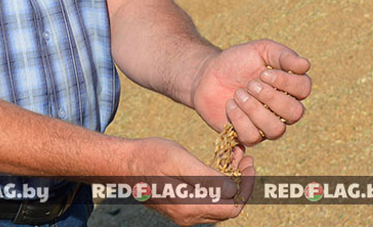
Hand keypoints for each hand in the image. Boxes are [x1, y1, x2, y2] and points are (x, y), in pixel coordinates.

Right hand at [127, 137, 254, 225]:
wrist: (122, 163)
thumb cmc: (149, 156)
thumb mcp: (179, 160)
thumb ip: (207, 178)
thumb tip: (234, 191)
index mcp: (190, 207)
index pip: (232, 207)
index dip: (246, 187)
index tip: (249, 163)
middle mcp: (189, 216)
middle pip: (227, 207)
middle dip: (241, 182)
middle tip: (244, 156)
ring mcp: (184, 213)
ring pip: (218, 203)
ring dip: (230, 181)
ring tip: (234, 156)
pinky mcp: (180, 206)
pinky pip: (206, 199)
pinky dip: (217, 183)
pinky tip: (218, 164)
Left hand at [191, 40, 311, 145]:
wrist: (207, 75)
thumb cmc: (238, 61)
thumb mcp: (261, 50)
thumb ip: (283, 55)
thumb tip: (305, 65)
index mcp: (290, 87)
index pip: (304, 89)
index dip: (286, 82)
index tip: (263, 72)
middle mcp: (283, 109)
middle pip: (295, 113)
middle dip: (271, 97)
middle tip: (251, 84)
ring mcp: (266, 125)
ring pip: (276, 130)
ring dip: (255, 110)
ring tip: (238, 94)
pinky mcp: (248, 136)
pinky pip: (252, 137)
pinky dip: (239, 119)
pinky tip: (230, 105)